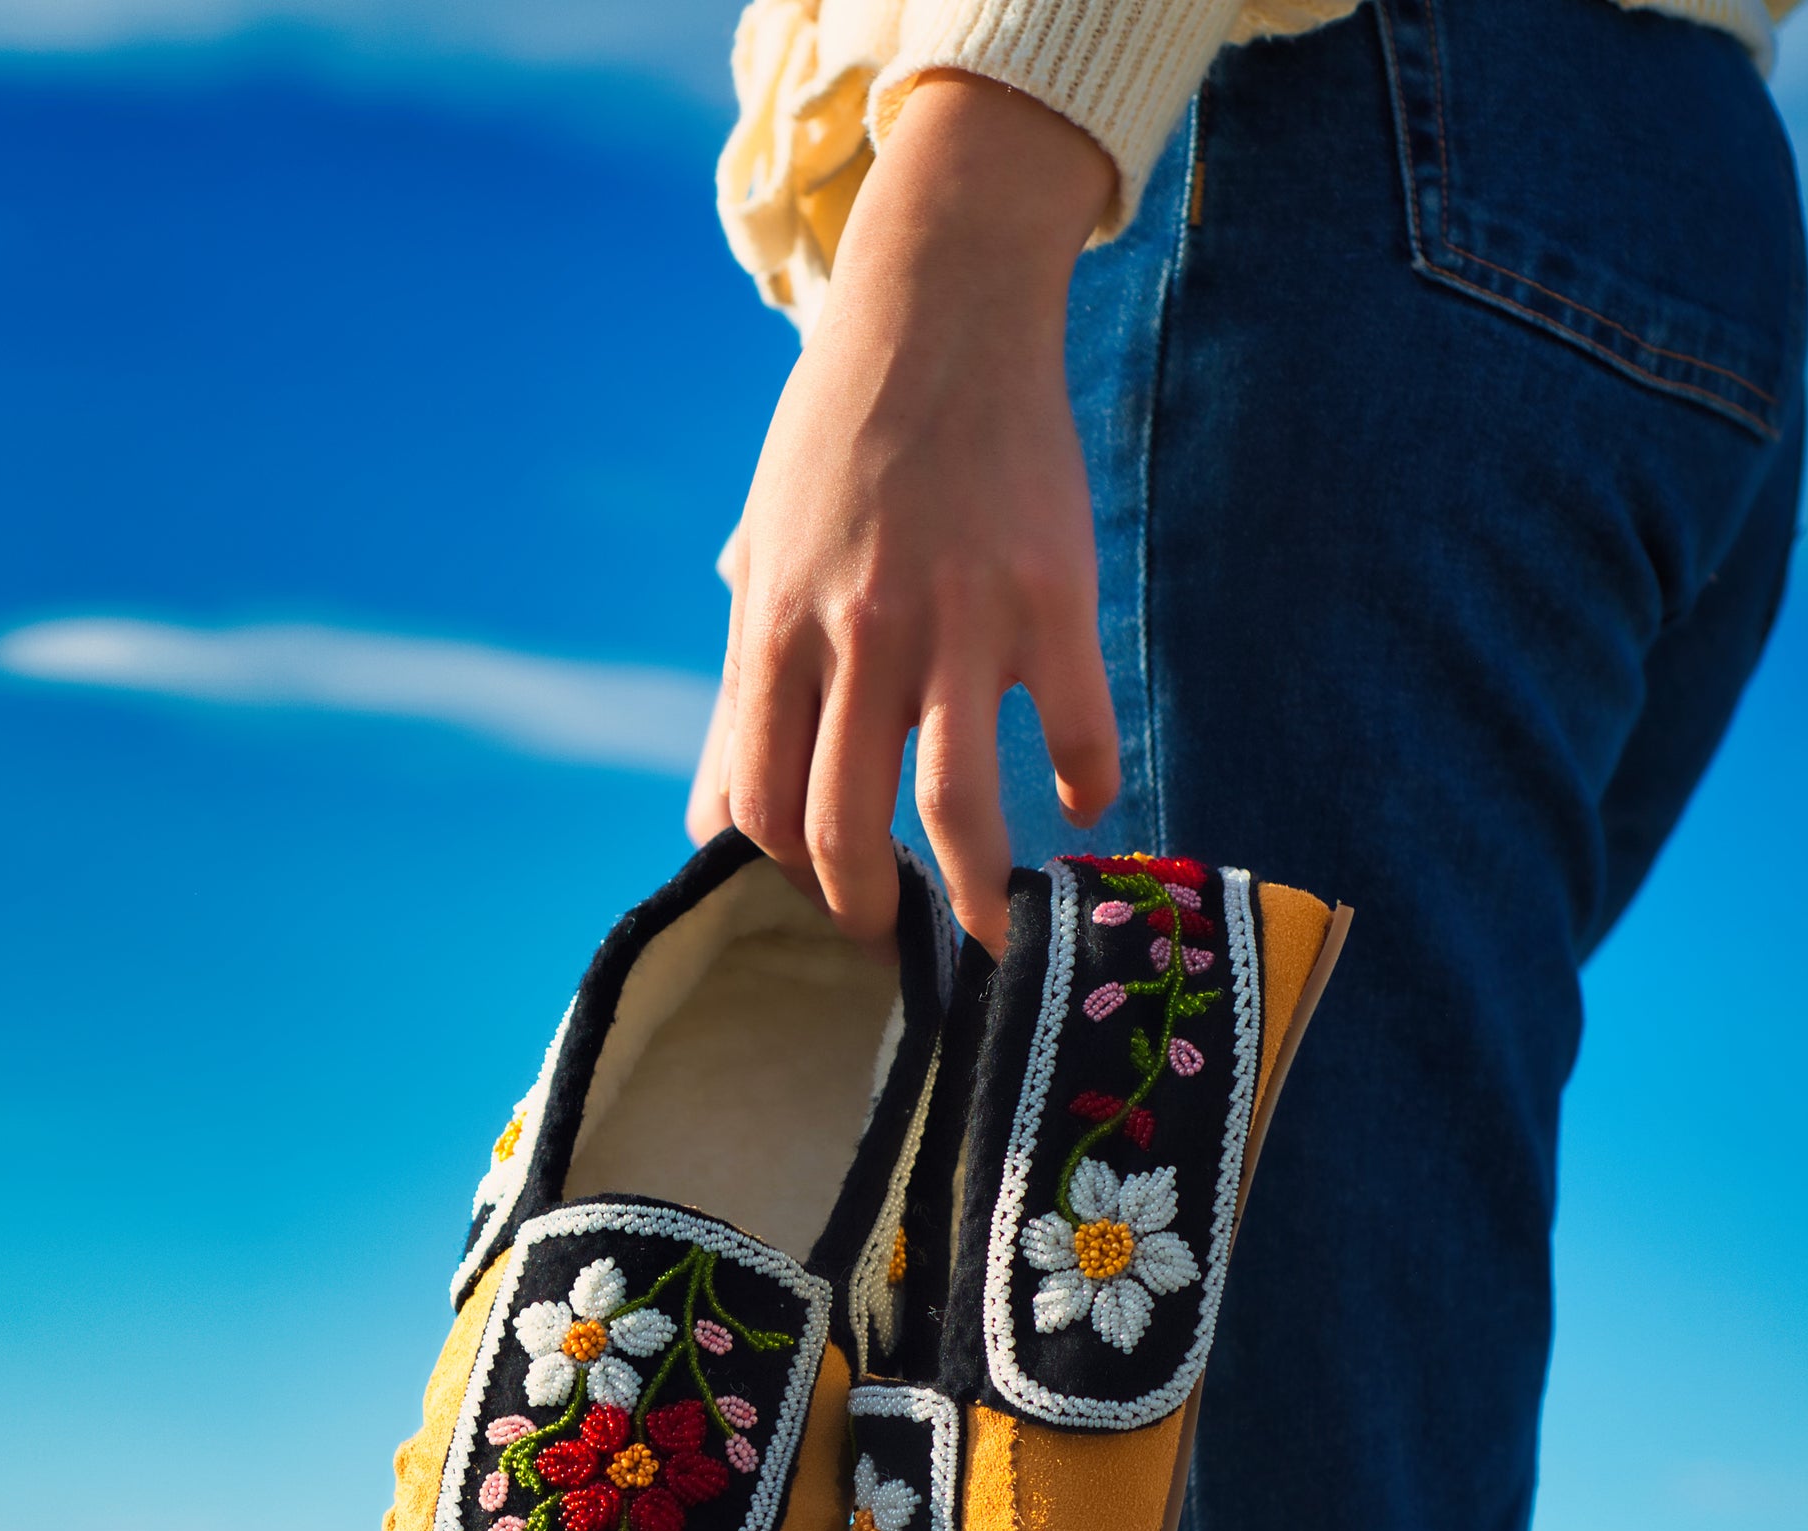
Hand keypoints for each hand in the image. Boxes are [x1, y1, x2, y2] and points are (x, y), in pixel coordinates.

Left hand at [689, 72, 1119, 956]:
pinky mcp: (1052, 596)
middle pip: (844, 826)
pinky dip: (1084, 785)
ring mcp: (960, 619)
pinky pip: (1077, 730)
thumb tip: (723, 811)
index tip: (809, 902)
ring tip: (992, 938)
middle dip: (863, 912)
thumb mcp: (765, 550)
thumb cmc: (838, 438)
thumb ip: (754, 676)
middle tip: (891, 943)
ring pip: (955, 807)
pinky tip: (1080, 804)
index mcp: (776, 628)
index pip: (754, 804)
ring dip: (974, 894)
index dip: (778, 879)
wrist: (941, 310)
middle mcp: (859, 635)